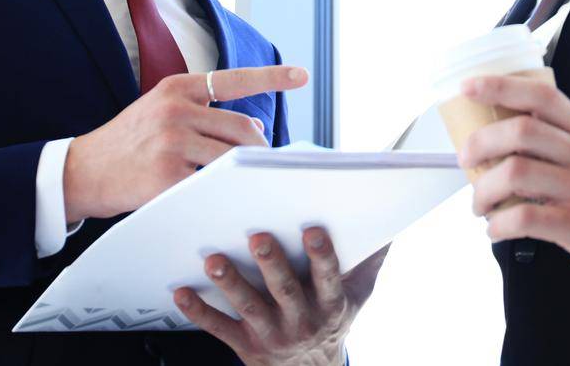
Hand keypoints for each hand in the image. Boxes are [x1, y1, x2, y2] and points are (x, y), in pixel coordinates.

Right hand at [63, 65, 306, 222]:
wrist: (83, 170)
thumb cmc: (130, 142)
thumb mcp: (161, 110)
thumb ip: (204, 113)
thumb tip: (257, 130)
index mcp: (177, 87)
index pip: (234, 78)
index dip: (272, 77)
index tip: (302, 75)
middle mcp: (177, 108)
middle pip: (243, 129)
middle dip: (258, 151)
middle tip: (259, 166)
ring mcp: (172, 141)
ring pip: (232, 158)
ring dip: (242, 173)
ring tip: (239, 182)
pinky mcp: (168, 175)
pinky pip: (211, 184)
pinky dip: (220, 192)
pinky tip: (216, 197)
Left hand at [174, 228, 385, 365]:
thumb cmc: (334, 321)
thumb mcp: (361, 295)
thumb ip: (372, 259)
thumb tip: (389, 223)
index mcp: (330, 304)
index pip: (328, 278)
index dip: (322, 255)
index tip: (313, 229)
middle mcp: (301, 321)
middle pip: (285, 291)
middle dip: (272, 264)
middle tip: (257, 236)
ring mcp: (271, 335)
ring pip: (249, 307)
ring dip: (230, 284)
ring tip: (213, 260)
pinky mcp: (245, 345)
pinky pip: (219, 328)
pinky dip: (199, 311)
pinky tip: (180, 292)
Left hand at [457, 74, 569, 303]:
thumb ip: (557, 142)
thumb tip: (497, 135)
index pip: (542, 95)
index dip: (500, 86)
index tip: (468, 87)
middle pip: (521, 131)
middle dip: (481, 143)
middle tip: (465, 160)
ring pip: (517, 173)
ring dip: (484, 189)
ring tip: (479, 203)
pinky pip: (526, 218)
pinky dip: (499, 224)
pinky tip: (496, 229)